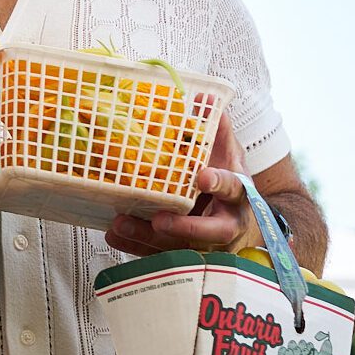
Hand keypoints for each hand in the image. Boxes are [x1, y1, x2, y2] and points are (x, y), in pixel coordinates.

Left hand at [105, 113, 257, 256]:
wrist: (240, 220)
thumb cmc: (229, 184)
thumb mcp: (228, 155)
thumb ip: (216, 130)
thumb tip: (205, 98)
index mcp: (238, 196)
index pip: (234, 189)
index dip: (220, 183)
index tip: (202, 176)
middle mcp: (225, 224)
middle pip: (209, 232)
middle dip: (184, 228)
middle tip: (159, 219)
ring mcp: (205, 244)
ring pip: (179, 248)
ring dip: (148, 238)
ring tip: (121, 223)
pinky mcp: (184, 254)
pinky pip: (159, 256)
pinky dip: (135, 247)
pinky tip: (114, 235)